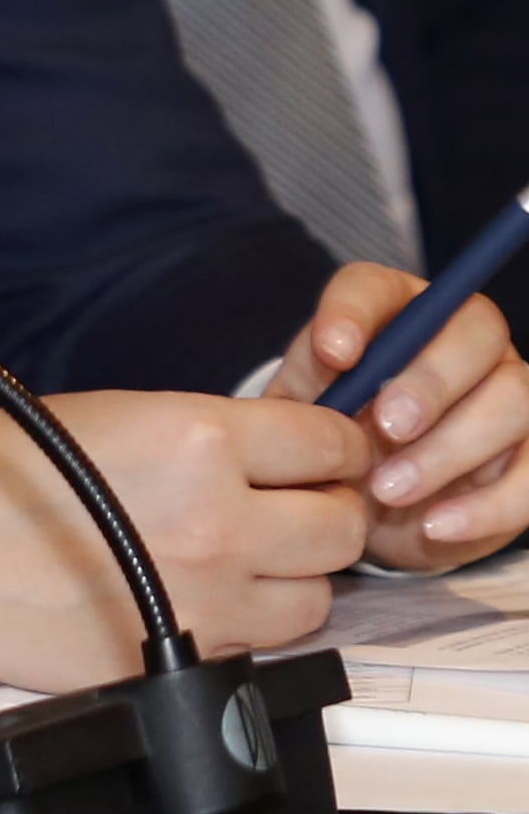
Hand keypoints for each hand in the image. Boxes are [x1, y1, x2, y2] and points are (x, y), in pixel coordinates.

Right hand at [0, 390, 370, 688]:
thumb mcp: (111, 413)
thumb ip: (208, 436)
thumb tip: (280, 456)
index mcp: (199, 441)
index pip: (331, 445)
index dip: (333, 450)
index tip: (324, 458)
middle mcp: (220, 522)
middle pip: (342, 528)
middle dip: (321, 513)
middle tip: (287, 508)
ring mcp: (210, 601)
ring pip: (319, 599)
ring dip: (290, 577)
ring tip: (236, 559)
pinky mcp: (187, 658)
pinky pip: (262, 647)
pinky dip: (245, 625)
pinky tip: (196, 597)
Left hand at [275, 261, 528, 570]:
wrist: (367, 510)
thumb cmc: (333, 444)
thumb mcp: (306, 415)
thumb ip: (314, 383)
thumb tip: (333, 362)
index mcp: (393, 312)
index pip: (376, 287)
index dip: (355, 311)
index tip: (332, 353)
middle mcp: (464, 339)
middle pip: (474, 331)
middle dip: (430, 379)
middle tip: (386, 427)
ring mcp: (512, 392)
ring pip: (513, 398)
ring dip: (450, 448)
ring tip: (389, 490)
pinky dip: (487, 506)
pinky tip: (436, 526)